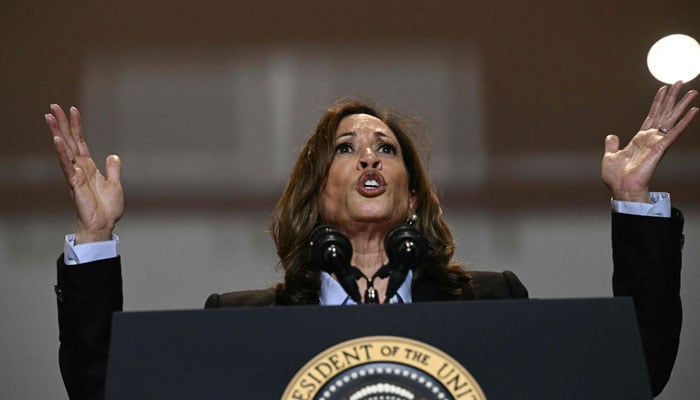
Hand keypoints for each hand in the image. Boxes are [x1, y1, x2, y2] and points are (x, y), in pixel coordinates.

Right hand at [46, 105, 123, 243]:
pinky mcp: (74, 184)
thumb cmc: (107, 208)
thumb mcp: (115, 184)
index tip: (72, 110)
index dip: (76, 126)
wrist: (104, 225)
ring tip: (50, 117)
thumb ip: (113, 169)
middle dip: (62, 124)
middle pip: (69, 141)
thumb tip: (113, 156)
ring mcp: (75, 175)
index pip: (80, 142)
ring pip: (65, 150)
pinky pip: (67, 166)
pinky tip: (57, 141)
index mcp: (88, 167)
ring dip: (57, 133)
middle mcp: (79, 168)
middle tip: (53, 106)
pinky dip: (62, 153)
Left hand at [602, 81, 697, 202]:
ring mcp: (657, 142)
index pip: (651, 116)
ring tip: (692, 92)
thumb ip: (612, 145)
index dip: (657, 102)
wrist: (621, 188)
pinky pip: (675, 132)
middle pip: (664, 113)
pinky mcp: (661, 148)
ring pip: (672, 119)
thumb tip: (611, 136)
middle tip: (680, 82)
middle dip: (672, 98)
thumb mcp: (610, 156)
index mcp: (639, 139)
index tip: (663, 89)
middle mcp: (650, 138)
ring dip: (682, 105)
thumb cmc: (616, 177)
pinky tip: (694, 111)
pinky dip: (684, 121)